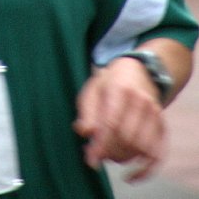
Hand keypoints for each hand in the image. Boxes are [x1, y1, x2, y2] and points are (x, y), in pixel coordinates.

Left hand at [73, 58, 165, 181]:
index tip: (91, 161)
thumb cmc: (109, 83)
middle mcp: (141, 101)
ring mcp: (154, 113)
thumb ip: (87, 111)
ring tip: (109, 152)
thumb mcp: (92, 90)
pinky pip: (157, 154)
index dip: (101, 145)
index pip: (112, 123)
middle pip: (126, 138)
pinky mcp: (162, 125)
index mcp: (120, 89)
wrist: (137, 71)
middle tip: (97, 152)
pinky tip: (132, 176)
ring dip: (122, 158)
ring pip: (140, 149)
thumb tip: (85, 133)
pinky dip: (145, 170)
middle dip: (109, 151)